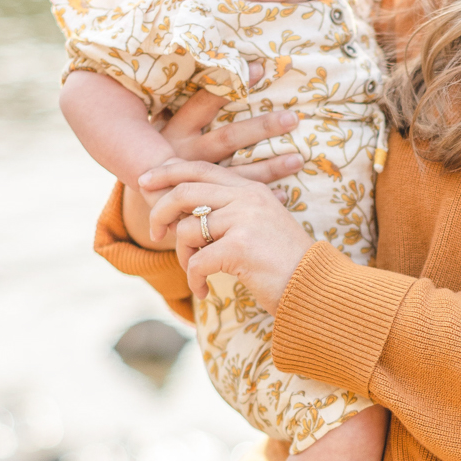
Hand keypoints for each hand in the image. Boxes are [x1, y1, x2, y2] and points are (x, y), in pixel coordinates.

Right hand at [121, 65, 304, 249]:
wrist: (140, 196)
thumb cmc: (159, 149)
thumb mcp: (162, 125)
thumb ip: (184, 103)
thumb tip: (211, 62)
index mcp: (175, 129)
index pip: (205, 101)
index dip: (231, 84)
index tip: (260, 69)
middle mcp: (185, 153)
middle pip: (228, 137)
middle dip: (261, 127)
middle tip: (293, 118)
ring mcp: (196, 180)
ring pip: (238, 171)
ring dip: (270, 166)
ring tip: (298, 159)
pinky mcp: (203, 203)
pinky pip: (236, 199)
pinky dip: (259, 195)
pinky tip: (284, 193)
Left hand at [139, 159, 315, 309]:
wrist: (315, 289)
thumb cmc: (286, 264)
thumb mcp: (261, 227)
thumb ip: (230, 213)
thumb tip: (186, 214)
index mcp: (251, 189)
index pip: (199, 169)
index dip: (167, 172)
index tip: (144, 181)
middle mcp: (247, 198)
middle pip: (183, 192)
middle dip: (160, 212)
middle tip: (155, 234)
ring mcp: (243, 220)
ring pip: (187, 230)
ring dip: (184, 256)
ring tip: (199, 274)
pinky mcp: (239, 247)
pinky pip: (196, 262)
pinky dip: (194, 280)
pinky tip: (205, 291)